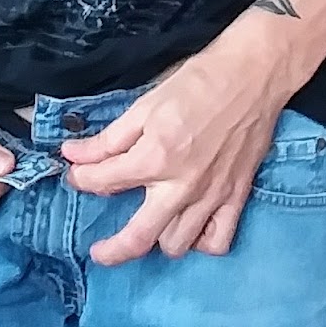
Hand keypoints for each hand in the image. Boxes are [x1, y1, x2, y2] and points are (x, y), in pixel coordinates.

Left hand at [60, 33, 288, 265]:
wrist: (252, 75)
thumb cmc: (198, 83)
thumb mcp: (144, 105)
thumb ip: (108, 139)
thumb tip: (73, 155)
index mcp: (154, 158)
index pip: (103, 182)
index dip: (81, 179)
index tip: (76, 174)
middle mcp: (181, 186)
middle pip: (138, 238)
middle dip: (110, 250)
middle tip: (98, 251)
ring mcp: (211, 196)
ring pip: (176, 245)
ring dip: (157, 240)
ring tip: (149, 225)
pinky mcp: (236, 197)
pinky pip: (217, 241)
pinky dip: (200, 242)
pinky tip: (190, 228)